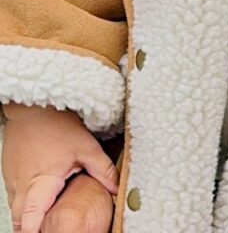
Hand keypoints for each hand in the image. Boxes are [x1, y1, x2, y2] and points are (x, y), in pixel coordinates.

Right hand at [2, 105, 117, 232]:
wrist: (34, 107)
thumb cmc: (57, 124)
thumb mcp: (86, 147)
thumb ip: (103, 170)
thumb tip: (117, 189)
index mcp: (39, 186)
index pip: (30, 225)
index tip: (53, 232)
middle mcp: (20, 189)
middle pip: (21, 224)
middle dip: (35, 230)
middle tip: (53, 228)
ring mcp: (12, 184)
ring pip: (17, 213)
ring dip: (31, 218)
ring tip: (50, 214)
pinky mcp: (9, 177)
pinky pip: (16, 199)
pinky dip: (27, 205)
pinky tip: (43, 198)